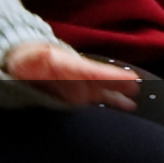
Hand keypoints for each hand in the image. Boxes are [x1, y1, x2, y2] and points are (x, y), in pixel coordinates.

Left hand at [2, 44, 140, 109]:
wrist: (28, 62)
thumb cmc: (29, 60)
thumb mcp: (29, 58)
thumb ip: (36, 60)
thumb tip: (39, 56)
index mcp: (70, 67)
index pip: (91, 71)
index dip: (107, 75)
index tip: (124, 77)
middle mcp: (81, 76)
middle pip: (102, 79)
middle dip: (117, 82)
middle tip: (135, 85)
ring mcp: (84, 85)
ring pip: (105, 90)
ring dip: (119, 94)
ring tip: (135, 98)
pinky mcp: (83, 95)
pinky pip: (102, 98)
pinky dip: (115, 101)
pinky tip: (128, 106)